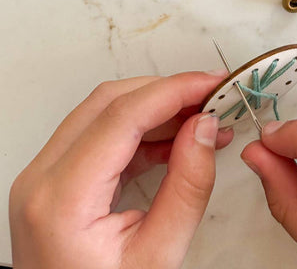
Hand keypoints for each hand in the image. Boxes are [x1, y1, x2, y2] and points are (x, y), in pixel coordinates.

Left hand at [9, 72, 234, 268]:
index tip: (215, 83)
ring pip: (105, 112)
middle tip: (214, 96)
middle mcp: (42, 180)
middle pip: (109, 103)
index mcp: (61, 199)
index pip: (122, 116)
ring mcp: (44, 179)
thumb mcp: (159, 255)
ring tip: (205, 120)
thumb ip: (187, 187)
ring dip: (158, 109)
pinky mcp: (56, 182)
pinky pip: (102, 136)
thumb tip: (206, 127)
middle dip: (168, 92)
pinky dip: (143, 130)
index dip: (174, 90)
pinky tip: (180, 140)